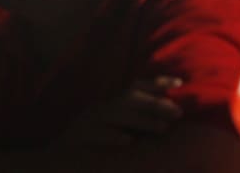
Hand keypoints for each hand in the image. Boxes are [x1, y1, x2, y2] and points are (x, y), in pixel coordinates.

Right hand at [62, 76, 183, 146]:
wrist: (60, 157)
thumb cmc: (92, 140)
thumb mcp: (113, 124)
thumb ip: (134, 116)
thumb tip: (165, 114)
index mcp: (107, 100)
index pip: (133, 86)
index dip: (155, 83)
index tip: (179, 83)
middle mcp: (98, 106)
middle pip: (128, 99)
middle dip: (154, 104)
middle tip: (178, 112)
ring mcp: (88, 120)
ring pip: (116, 115)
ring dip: (140, 120)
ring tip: (162, 128)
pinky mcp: (79, 136)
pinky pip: (97, 135)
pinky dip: (112, 136)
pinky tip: (128, 141)